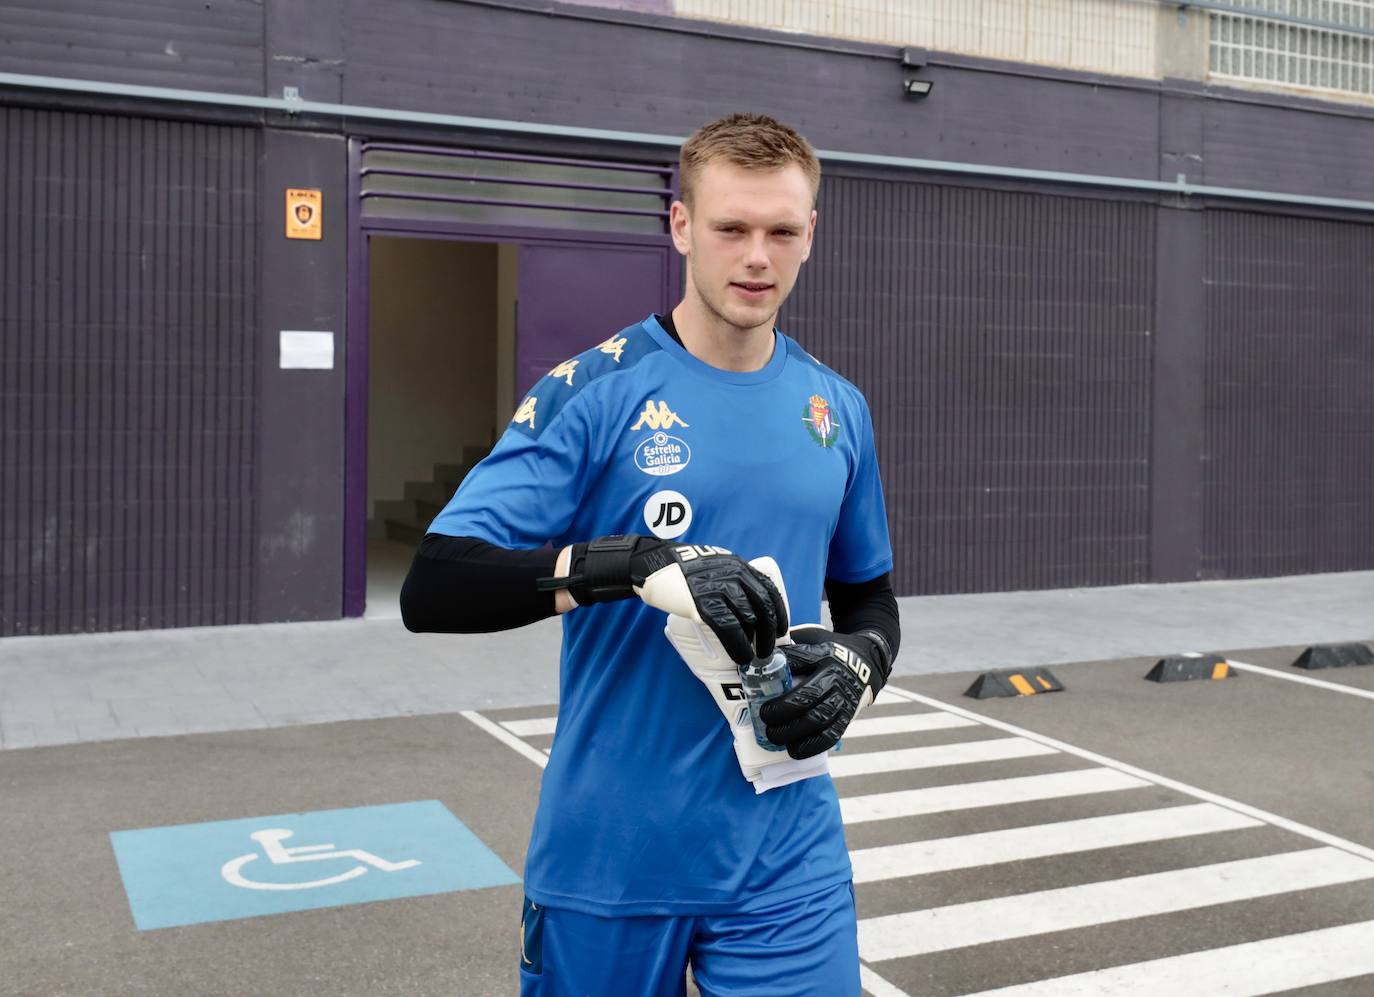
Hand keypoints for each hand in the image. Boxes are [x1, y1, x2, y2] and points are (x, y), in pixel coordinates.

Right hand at [537, 535, 787, 663]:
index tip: (781, 630)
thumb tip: (746, 605)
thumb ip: (732, 580)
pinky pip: (729, 629)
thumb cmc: (681, 570)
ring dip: (756, 643)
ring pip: (749, 620)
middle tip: (768, 650)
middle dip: (769, 633)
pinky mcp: (702, 603)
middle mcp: (733, 575)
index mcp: (739, 566)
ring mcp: (718, 588)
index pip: (769, 590)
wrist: (651, 565)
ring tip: (754, 657)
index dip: (780, 613)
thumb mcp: (714, 566)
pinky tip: (740, 657)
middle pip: (763, 608)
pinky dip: (738, 646)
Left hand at [759, 626, 889, 758]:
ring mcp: (844, 698)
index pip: (798, 660)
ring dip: (792, 731)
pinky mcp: (847, 717)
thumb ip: (791, 646)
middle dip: (782, 710)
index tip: (757, 681)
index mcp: (823, 654)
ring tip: (773, 735)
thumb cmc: (829, 653)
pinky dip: (810, 746)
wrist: (866, 663)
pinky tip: (793, 749)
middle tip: (764, 716)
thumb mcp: (813, 639)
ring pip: (818, 719)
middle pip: (808, 695)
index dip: (777, 670)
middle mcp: (835, 676)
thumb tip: (757, 655)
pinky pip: (831, 736)